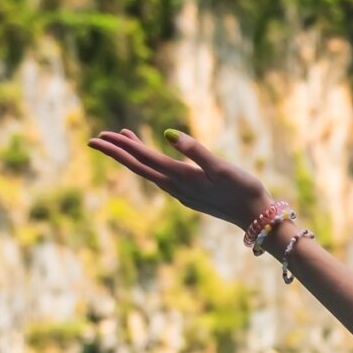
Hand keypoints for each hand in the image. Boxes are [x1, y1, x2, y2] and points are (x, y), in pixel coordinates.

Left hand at [88, 128, 270, 228]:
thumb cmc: (243, 190)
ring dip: (132, 156)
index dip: (120, 146)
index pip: (143, 158)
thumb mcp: (221, 167)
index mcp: (180, 177)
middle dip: (117, 152)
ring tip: (121, 139)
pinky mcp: (189, 195)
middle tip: (95, 138)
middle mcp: (175, 187)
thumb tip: (167, 134)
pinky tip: (151, 158)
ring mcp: (181, 193)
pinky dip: (149, 164)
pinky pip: (161, 176)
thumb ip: (195, 150)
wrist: (257, 218)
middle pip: (139, 166)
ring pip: (149, 171)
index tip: (99, 136)